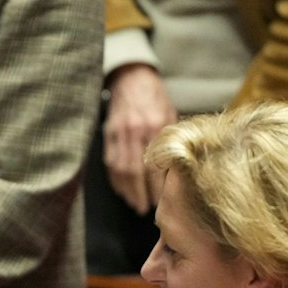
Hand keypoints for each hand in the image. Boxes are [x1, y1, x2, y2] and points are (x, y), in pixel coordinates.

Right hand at [103, 65, 174, 214]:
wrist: (132, 77)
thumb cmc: (155, 97)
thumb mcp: (170, 113)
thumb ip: (173, 139)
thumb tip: (179, 169)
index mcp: (155, 126)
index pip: (156, 165)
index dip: (158, 187)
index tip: (164, 202)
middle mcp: (135, 131)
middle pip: (136, 172)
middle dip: (141, 194)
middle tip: (147, 210)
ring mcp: (119, 133)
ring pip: (121, 170)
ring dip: (127, 191)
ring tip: (135, 204)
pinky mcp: (108, 134)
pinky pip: (110, 162)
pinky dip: (116, 179)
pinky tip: (123, 190)